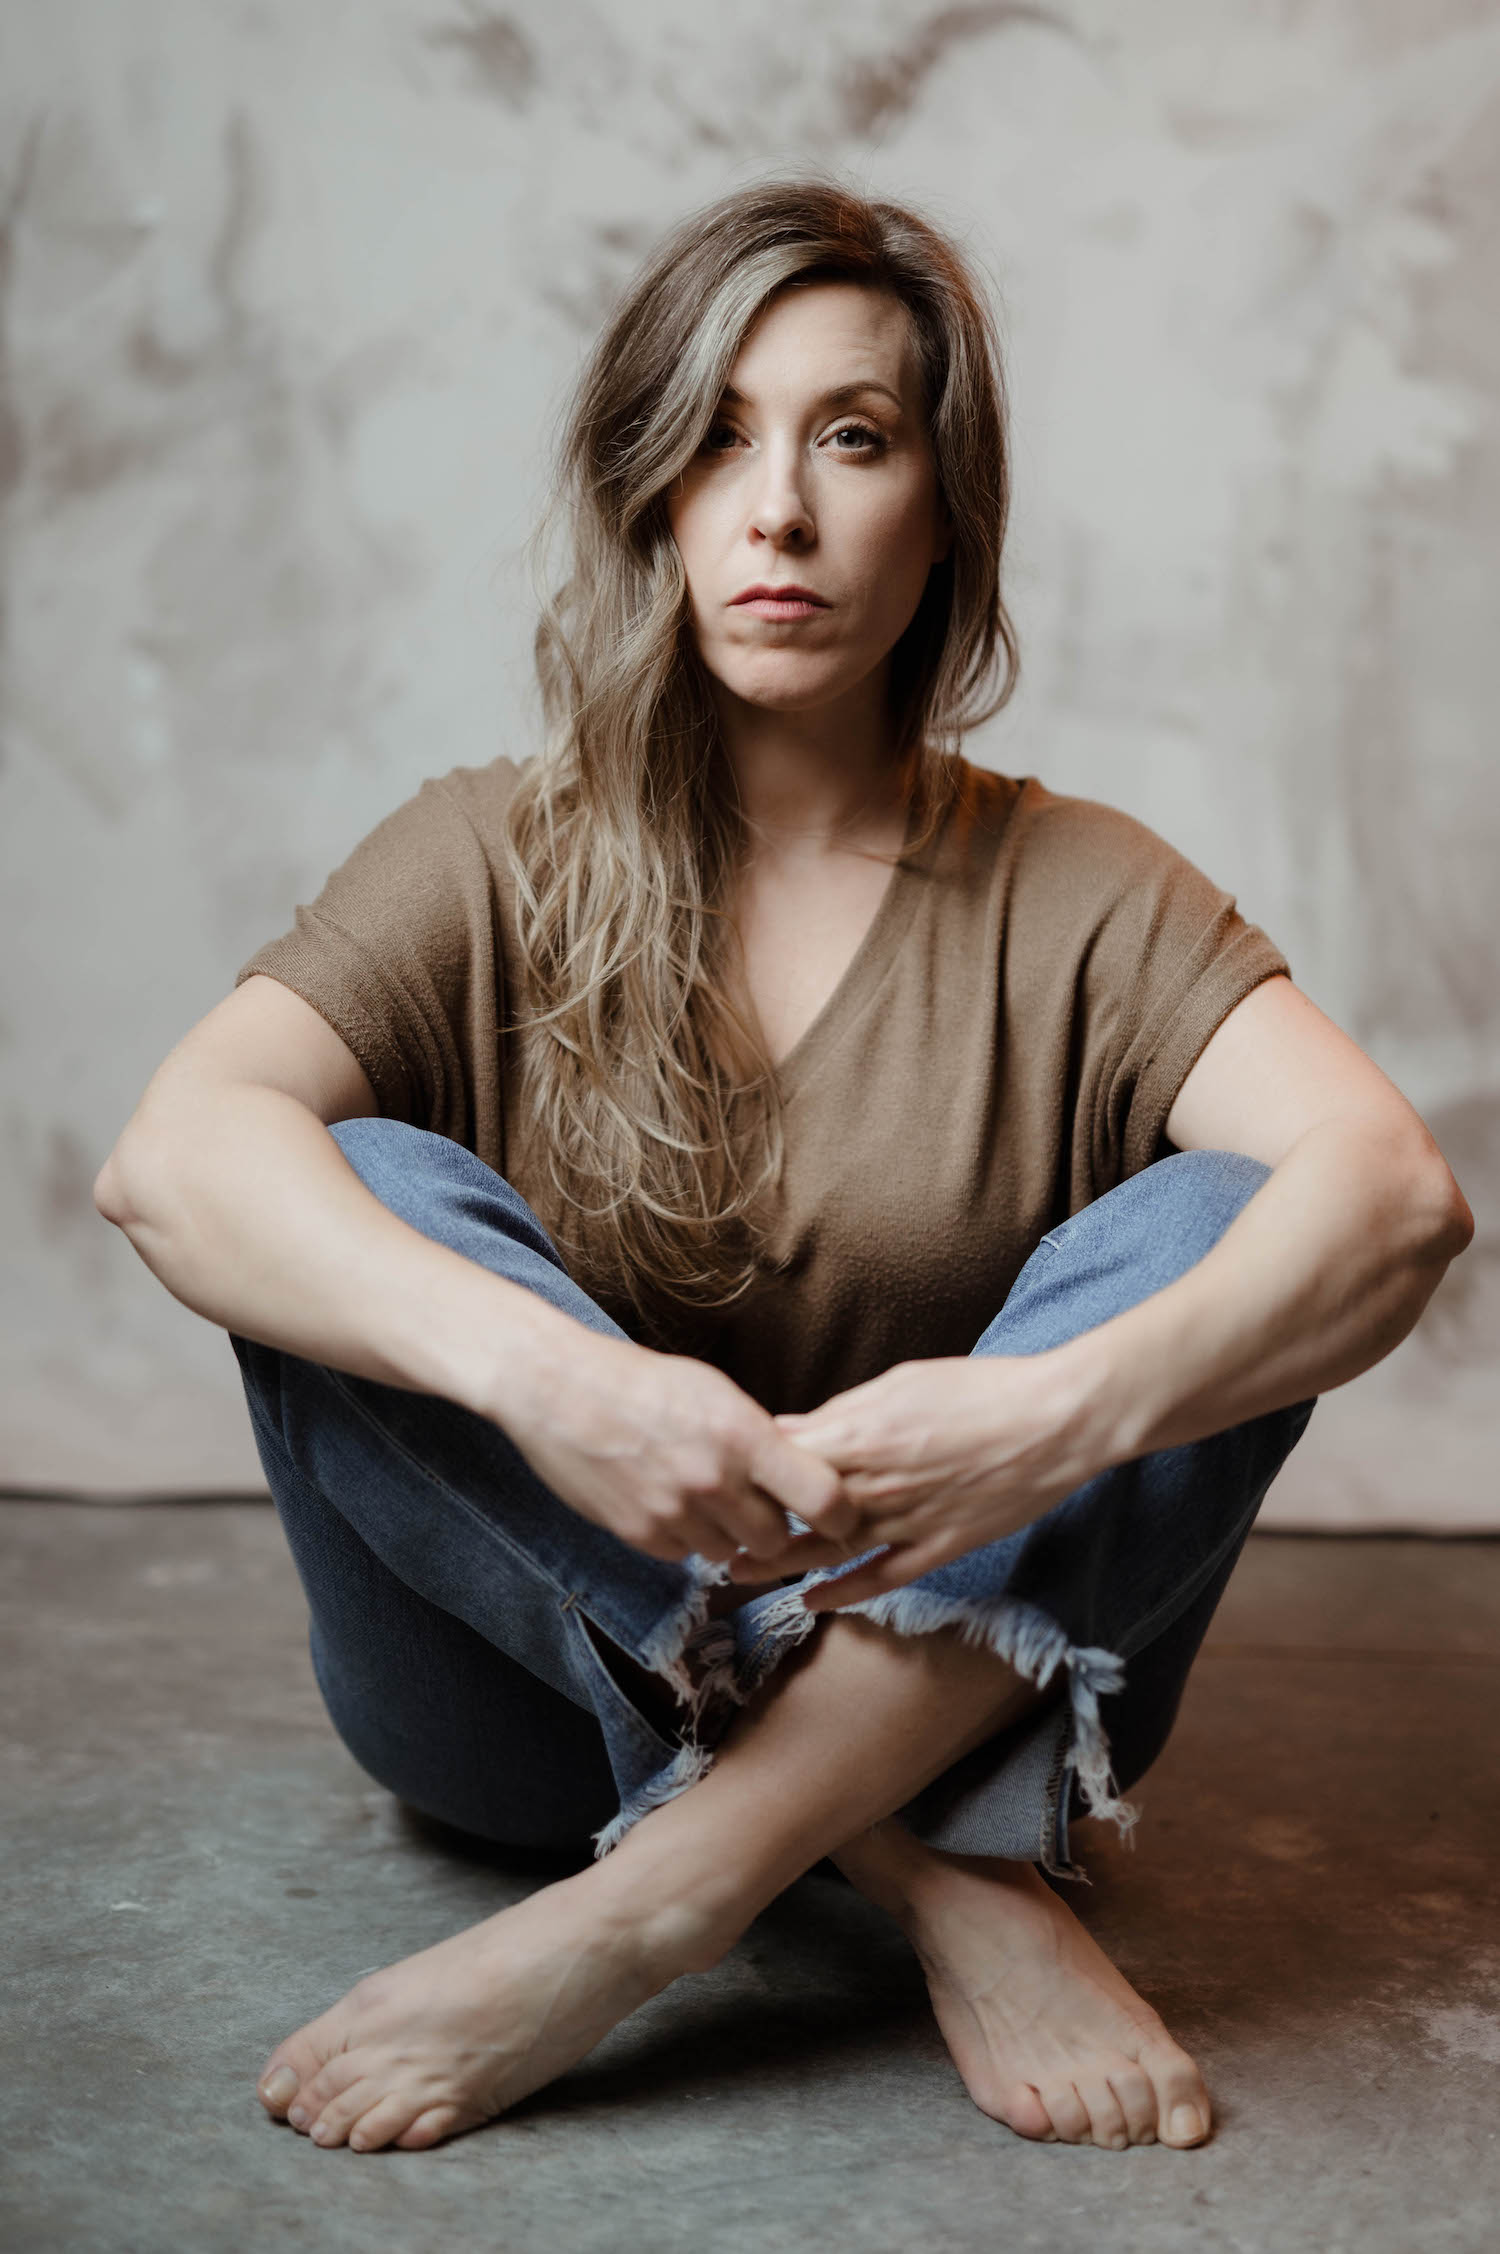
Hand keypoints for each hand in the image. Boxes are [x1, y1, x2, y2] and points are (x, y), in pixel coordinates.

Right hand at [501, 1331, 862, 1566]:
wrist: (559, 1390)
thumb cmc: (642, 1382)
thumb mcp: (715, 1392)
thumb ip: (758, 1437)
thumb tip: (799, 1476)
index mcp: (743, 1436)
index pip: (823, 1498)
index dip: (840, 1515)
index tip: (840, 1516)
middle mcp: (714, 1481)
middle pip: (776, 1541)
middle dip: (774, 1529)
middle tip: (760, 1507)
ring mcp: (675, 1512)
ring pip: (730, 1553)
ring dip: (726, 1534)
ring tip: (702, 1496)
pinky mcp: (640, 1534)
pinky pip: (684, 1555)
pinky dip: (683, 1537)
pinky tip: (667, 1500)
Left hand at [727, 1352, 1100, 1608]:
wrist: (1057, 1420)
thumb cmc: (982, 1389)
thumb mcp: (903, 1382)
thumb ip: (845, 1411)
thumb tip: (794, 1427)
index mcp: (863, 1434)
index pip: (783, 1459)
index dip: (746, 1470)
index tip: (719, 1473)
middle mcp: (877, 1483)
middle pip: (794, 1509)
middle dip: (749, 1519)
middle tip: (708, 1529)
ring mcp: (909, 1520)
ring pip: (828, 1550)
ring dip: (778, 1562)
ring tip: (735, 1572)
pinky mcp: (941, 1545)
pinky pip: (882, 1577)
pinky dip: (844, 1593)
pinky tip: (812, 1602)